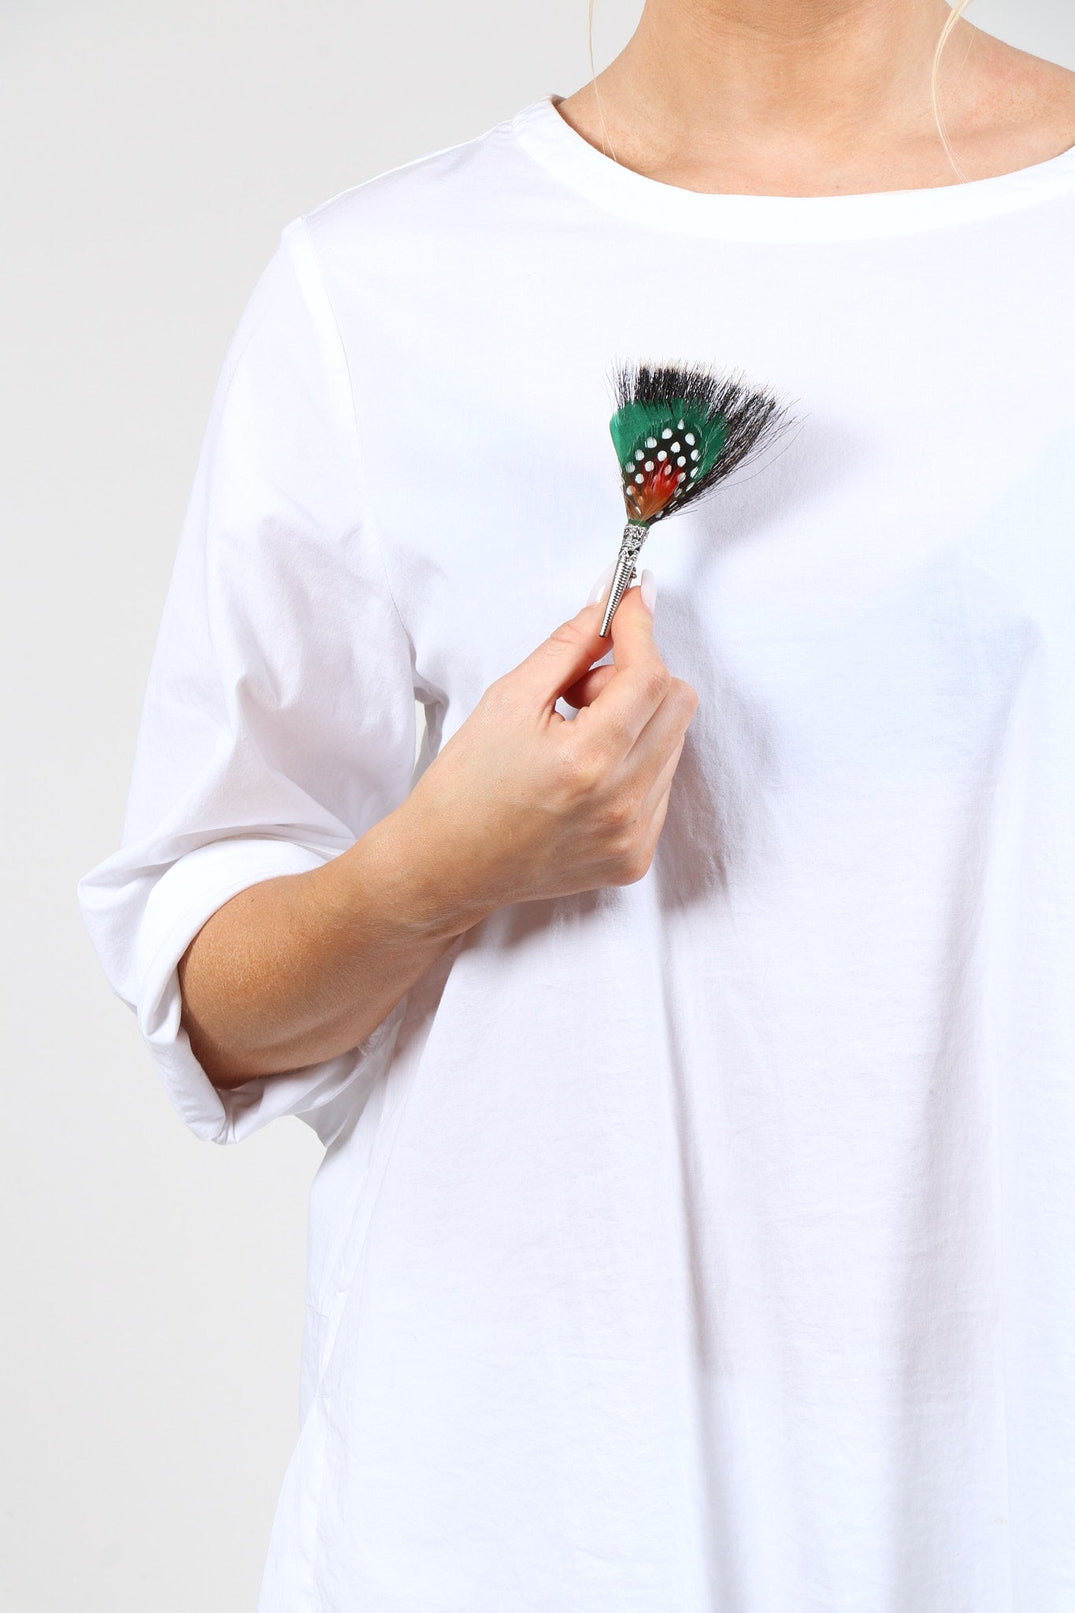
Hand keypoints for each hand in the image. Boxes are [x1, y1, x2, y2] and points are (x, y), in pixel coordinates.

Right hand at [387, 570, 698, 934]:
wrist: (446, 867)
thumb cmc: (465, 787)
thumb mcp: (508, 699)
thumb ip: (570, 646)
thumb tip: (612, 602)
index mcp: (587, 760)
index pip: (648, 674)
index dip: (639, 629)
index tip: (628, 604)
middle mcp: (621, 804)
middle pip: (676, 703)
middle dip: (636, 676)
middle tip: (580, 690)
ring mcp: (633, 837)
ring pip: (672, 742)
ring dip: (634, 722)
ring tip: (576, 738)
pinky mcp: (635, 858)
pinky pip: (661, 784)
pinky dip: (633, 763)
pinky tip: (585, 775)